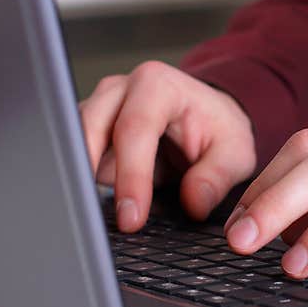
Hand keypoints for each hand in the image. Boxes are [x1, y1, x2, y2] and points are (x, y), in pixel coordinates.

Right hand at [80, 61, 256, 230]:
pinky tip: (89, 205)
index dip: (130, 176)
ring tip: (90, 215)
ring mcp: (101, 107)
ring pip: (73, 138)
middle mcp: (122, 90)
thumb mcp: (234, 153)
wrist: (209, 117)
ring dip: (80, 177)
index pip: (134, 130)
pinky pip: (74, 151)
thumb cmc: (220, 130)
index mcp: (158, 86)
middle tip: (104, 220)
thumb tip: (193, 203)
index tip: (132, 217)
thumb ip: (215, 177)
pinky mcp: (91, 128)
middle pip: (90, 128)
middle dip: (91, 177)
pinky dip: (80, 178)